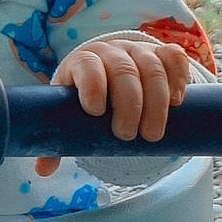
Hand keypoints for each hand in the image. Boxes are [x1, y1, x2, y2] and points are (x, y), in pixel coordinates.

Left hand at [36, 39, 191, 175]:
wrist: (109, 73)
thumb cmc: (86, 98)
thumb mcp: (71, 116)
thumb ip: (59, 142)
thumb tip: (43, 170)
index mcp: (83, 62)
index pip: (87, 65)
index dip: (92, 85)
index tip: (96, 112)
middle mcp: (111, 52)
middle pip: (123, 70)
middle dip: (129, 104)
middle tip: (127, 136)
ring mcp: (139, 51)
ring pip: (152, 68)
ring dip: (156, 102)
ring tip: (152, 134)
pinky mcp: (162, 54)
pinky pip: (174, 58)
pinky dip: (178, 79)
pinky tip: (177, 103)